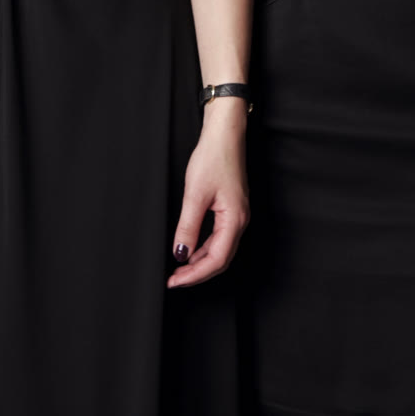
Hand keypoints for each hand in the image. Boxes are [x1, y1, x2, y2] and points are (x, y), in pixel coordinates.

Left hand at [167, 104, 248, 287]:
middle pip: (220, 259)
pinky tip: (190, 249)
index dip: (194, 275)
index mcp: (235, 220)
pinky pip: (219, 237)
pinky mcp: (231, 209)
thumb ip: (188, 227)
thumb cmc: (213, 158)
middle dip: (197, 273)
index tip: (175, 280)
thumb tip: (181, 253)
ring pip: (220, 250)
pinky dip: (203, 248)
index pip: (216, 260)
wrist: (224, 134)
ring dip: (199, 262)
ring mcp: (237, 215)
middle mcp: (240, 221)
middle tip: (174, 280)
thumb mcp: (195, 194)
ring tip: (178, 268)